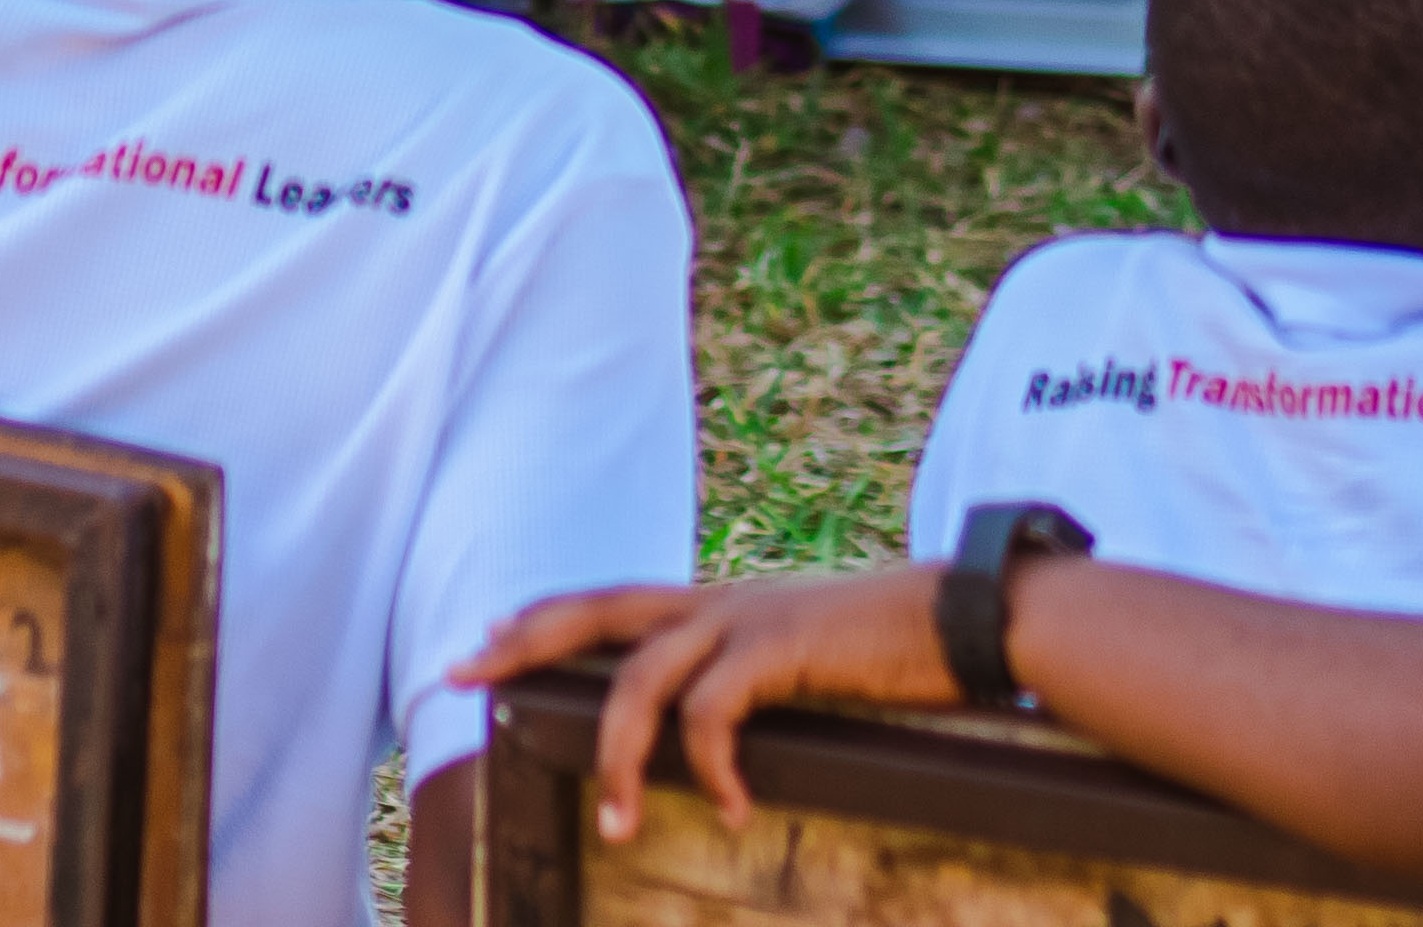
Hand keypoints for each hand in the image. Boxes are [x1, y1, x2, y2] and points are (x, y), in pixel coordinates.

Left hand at [467, 568, 954, 838]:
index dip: (540, 617)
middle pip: (593, 612)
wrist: (959, 616)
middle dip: (522, 643)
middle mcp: (714, 601)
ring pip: (639, 678)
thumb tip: (707, 719)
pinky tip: (736, 809)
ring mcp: (743, 621)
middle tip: (463, 675)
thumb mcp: (794, 654)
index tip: (484, 641)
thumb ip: (744, 672)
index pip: (605, 600)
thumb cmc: (882, 647)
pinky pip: (715, 713)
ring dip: (618, 757)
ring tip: (618, 823)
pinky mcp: (778, 649)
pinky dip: (713, 766)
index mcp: (713, 602)